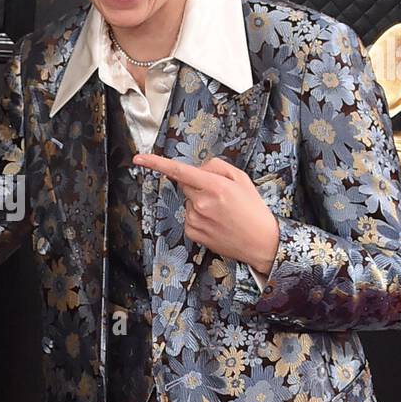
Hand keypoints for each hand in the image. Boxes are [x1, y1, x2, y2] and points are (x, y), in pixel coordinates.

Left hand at [132, 154, 279, 276]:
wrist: (261, 242)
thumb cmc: (253, 209)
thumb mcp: (242, 179)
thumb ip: (217, 166)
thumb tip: (198, 167)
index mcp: (214, 186)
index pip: (180, 171)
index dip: (156, 163)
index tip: (139, 158)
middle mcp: (201, 203)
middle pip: (185, 184)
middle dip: (197, 185)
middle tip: (219, 196)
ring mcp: (195, 219)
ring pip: (188, 201)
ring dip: (199, 202)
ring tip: (221, 212)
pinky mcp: (192, 232)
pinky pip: (188, 217)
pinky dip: (198, 217)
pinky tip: (215, 222)